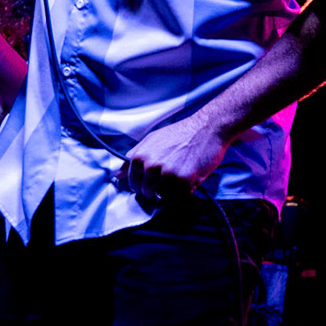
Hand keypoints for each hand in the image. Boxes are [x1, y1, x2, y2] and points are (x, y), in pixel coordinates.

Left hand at [117, 117, 236, 204]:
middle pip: (147, 193)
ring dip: (171, 192)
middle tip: (170, 180)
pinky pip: (178, 198)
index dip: (143, 185)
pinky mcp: (183, 180)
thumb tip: (117, 175)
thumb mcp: (152, 140)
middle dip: (157, 190)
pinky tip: (189, 179)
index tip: (152, 183)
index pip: (134, 184)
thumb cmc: (180, 133)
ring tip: (180, 177)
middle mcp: (151, 166)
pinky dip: (184, 192)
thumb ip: (133, 157)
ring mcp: (166, 174)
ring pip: (162, 197)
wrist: (208, 128)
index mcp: (140, 157)